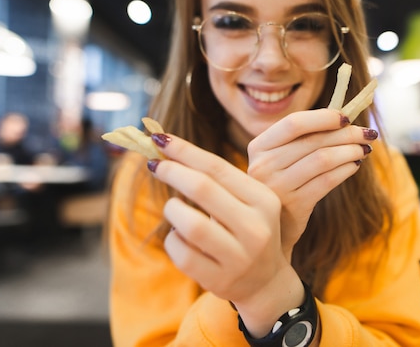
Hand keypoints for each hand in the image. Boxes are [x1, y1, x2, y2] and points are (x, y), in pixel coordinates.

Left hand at [147, 133, 296, 311]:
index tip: (160, 138)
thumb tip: (167, 146)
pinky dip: (172, 239)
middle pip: (203, 188)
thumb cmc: (247, 230)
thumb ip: (216, 178)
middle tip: (154, 164)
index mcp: (264, 200)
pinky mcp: (219, 280)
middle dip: (172, 171)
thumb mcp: (247, 202)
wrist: (265, 281)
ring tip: (173, 208)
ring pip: (189, 224)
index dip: (185, 151)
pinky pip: (181, 253)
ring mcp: (239, 257)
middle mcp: (256, 228)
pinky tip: (179, 236)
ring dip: (172, 209)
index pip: (218, 167)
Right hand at [247, 109, 376, 255]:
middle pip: (314, 141)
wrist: (269, 226)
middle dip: (347, 134)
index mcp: (259, 147)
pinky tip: (354, 166)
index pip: (294, 123)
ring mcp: (278, 187)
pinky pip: (327, 181)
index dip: (323, 117)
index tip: (346, 117)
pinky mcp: (294, 206)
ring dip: (350, 151)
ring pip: (324, 159)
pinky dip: (346, 170)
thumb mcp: (279, 159)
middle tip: (367, 134)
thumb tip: (343, 118)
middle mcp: (264, 165)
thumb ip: (302, 138)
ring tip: (364, 149)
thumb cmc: (281, 184)